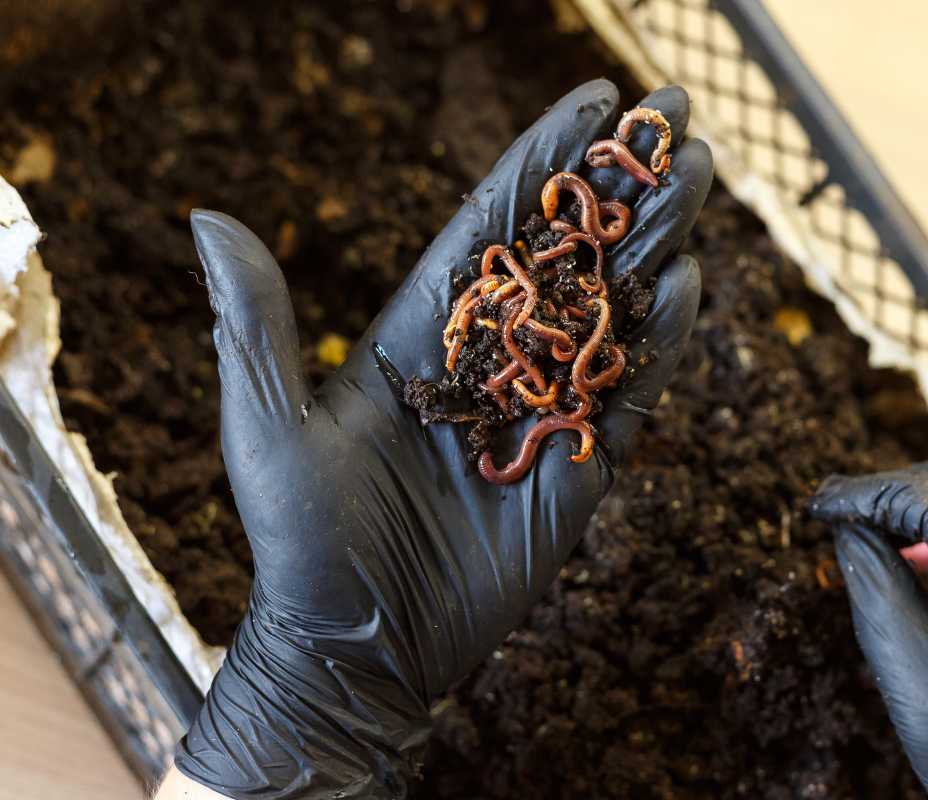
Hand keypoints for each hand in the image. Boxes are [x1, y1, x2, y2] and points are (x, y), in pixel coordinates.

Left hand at [173, 80, 712, 797]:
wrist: (358, 647)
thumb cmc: (299, 539)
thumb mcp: (266, 426)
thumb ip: (257, 321)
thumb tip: (208, 214)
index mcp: (424, 331)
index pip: (494, 222)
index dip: (546, 158)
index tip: (596, 99)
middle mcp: (492, 357)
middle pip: (570, 252)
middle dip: (622, 183)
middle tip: (675, 115)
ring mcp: (541, 409)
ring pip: (610, 308)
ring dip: (655, 240)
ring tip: (697, 173)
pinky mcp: (578, 466)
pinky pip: (629, 393)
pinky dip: (659, 341)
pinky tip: (688, 283)